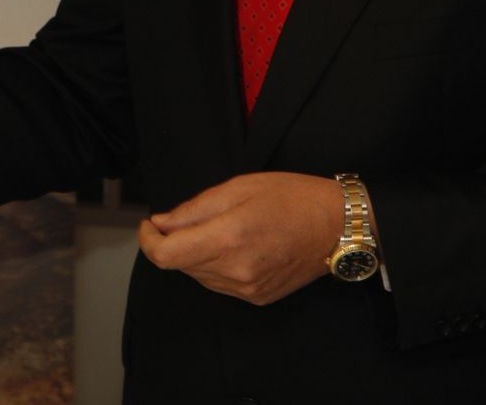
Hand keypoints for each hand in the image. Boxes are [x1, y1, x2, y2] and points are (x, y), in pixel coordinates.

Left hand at [137, 172, 342, 304]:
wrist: (338, 226)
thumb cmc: (293, 198)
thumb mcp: (239, 187)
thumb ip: (194, 208)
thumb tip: (161, 223)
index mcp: (228, 238)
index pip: (166, 255)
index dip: (148, 241)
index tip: (149, 225)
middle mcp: (236, 271)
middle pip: (181, 264)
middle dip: (176, 241)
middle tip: (191, 218)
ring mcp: (248, 289)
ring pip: (199, 275)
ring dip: (196, 254)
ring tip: (223, 228)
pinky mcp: (257, 298)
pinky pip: (220, 284)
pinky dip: (216, 265)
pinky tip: (237, 246)